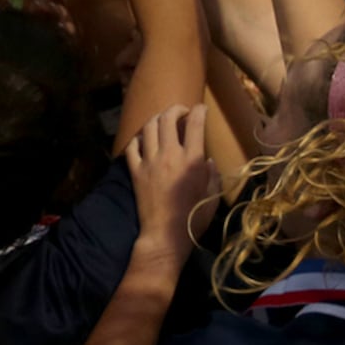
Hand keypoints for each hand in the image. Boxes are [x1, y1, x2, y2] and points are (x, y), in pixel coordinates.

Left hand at [125, 102, 218, 258]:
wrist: (164, 235)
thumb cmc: (193, 218)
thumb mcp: (212, 197)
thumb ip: (212, 175)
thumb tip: (208, 160)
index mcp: (192, 160)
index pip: (196, 124)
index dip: (199, 111)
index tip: (201, 108)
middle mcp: (170, 155)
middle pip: (168, 118)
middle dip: (176, 109)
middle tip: (181, 112)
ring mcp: (149, 161)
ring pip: (149, 127)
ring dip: (157, 119)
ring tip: (163, 121)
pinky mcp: (135, 171)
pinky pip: (133, 146)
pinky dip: (139, 138)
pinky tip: (144, 139)